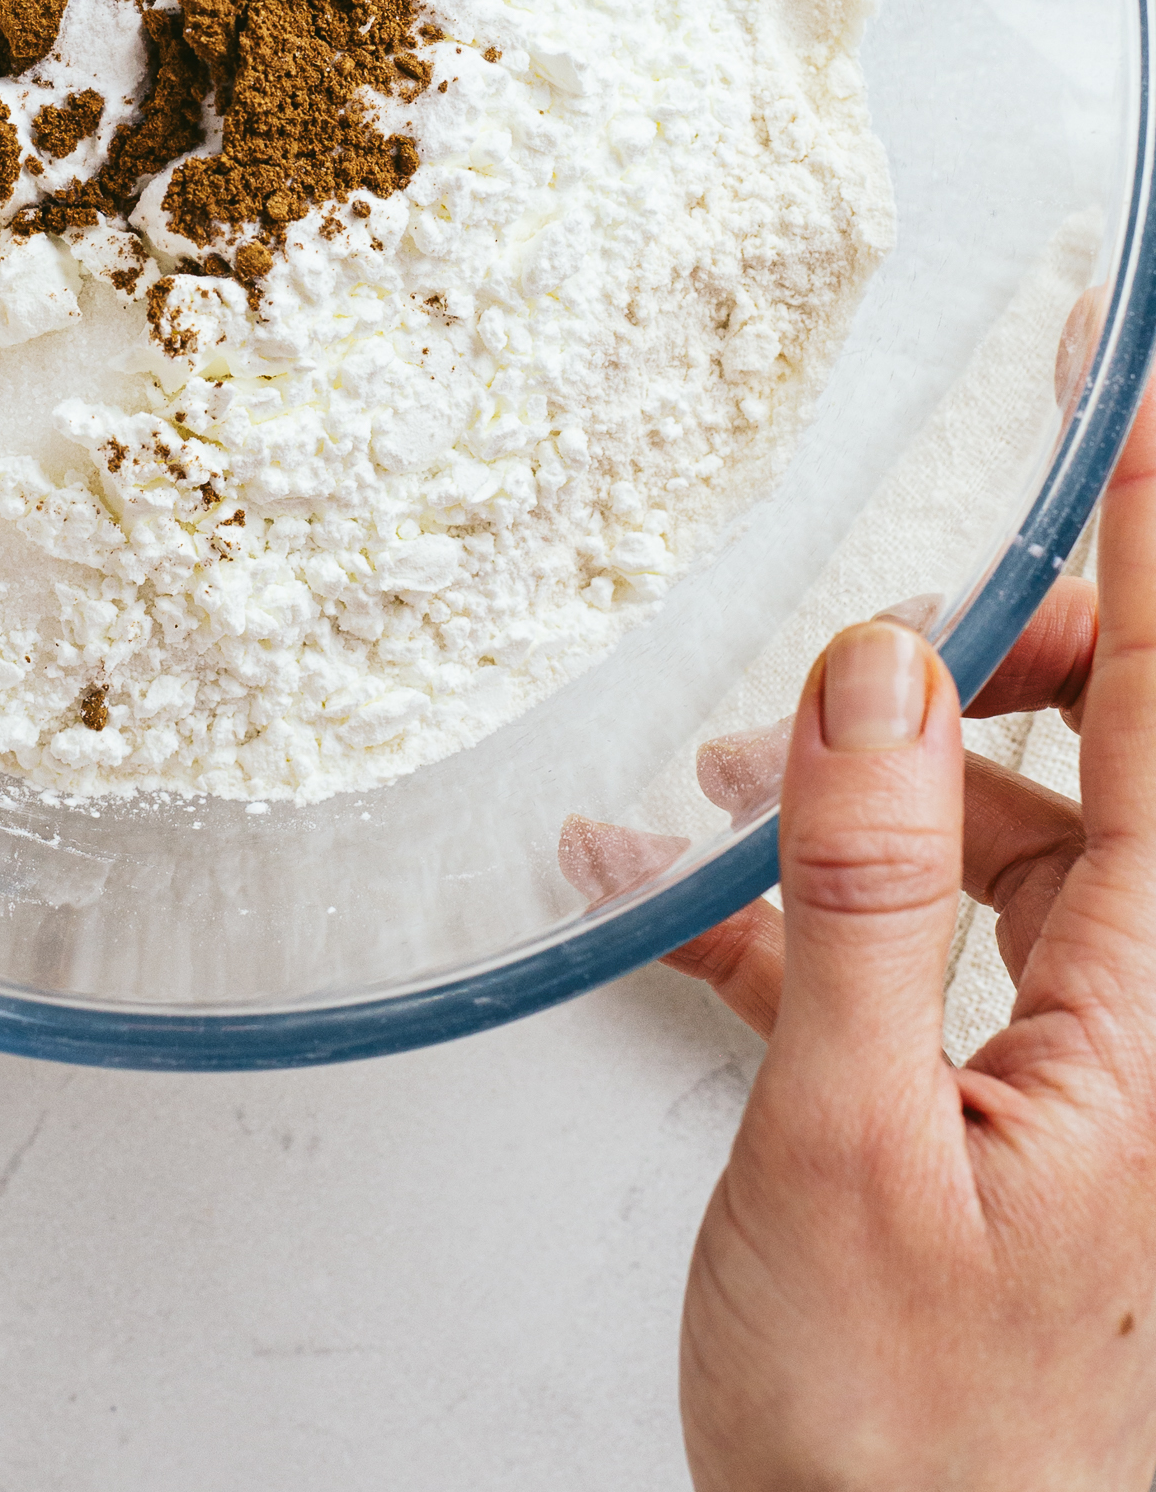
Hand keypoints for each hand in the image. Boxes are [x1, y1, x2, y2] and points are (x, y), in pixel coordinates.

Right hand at [639, 375, 1155, 1491]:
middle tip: (863, 641)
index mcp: (1153, 1008)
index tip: (1129, 380)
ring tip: (721, 796)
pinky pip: (903, 946)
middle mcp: (1137, 1013)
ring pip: (996, 835)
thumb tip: (879, 671)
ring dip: (858, 787)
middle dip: (980, 660)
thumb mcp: (855, 1142)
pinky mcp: (982, 1103)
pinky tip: (660, 895)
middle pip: (1097, 752)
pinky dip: (788, 907)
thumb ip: (871, 888)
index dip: (1150, 530)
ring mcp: (1066, 1059)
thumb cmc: (907, 1443)